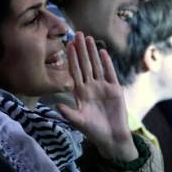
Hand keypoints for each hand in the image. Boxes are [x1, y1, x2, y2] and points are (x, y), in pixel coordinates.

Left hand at [55, 33, 137, 161]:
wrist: (112, 137)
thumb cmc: (94, 131)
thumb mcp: (79, 122)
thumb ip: (68, 113)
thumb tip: (55, 105)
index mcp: (80, 93)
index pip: (75, 71)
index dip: (71, 58)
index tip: (67, 45)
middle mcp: (91, 87)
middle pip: (85, 64)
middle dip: (81, 50)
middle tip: (77, 33)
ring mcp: (103, 87)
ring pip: (97, 66)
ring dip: (93, 52)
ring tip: (89, 38)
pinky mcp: (115, 90)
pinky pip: (110, 73)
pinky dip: (107, 63)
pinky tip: (103, 52)